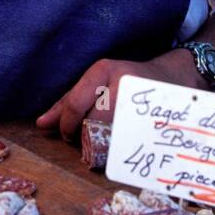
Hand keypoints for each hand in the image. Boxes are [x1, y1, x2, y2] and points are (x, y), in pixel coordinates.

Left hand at [35, 50, 205, 143]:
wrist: (174, 76)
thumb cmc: (126, 79)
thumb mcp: (96, 82)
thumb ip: (67, 102)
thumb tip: (41, 125)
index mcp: (103, 70)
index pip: (76, 103)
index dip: (66, 125)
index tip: (67, 136)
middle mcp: (121, 81)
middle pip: (92, 120)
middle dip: (83, 135)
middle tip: (85, 139)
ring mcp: (140, 99)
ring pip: (109, 131)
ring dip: (101, 141)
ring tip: (103, 138)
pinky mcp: (153, 115)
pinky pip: (128, 138)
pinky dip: (118, 144)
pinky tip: (119, 141)